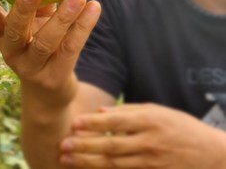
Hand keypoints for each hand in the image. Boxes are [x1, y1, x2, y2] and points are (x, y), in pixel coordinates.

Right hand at [0, 0, 100, 105]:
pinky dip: (83, 27)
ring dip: (63, 17)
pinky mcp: (54, 77)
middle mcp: (11, 52)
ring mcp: (32, 67)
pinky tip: (94, 7)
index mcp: (1, 34)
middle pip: (14, 31)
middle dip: (23, 9)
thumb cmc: (39, 43)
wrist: (49, 91)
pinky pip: (71, 49)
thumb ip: (37, 1)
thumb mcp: (33, 23)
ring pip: (46, 42)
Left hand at [60, 103, 225, 167]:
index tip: (74, 123)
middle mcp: (149, 143)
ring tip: (68, 160)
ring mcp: (152, 163)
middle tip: (63, 146)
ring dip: (88, 162)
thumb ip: (129, 111)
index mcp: (149, 121)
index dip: (93, 124)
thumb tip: (101, 111)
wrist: (212, 155)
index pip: (115, 122)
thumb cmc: (181, 128)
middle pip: (110, 146)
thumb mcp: (158, 111)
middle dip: (84, 147)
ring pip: (114, 164)